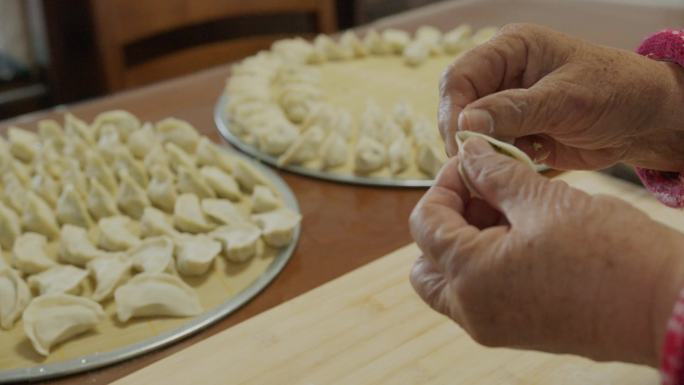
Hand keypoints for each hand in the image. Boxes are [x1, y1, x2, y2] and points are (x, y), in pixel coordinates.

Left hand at [409, 136, 683, 365]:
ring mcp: (492, 325)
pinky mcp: (516, 328)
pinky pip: (480, 293)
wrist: (668, 305)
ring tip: (506, 204)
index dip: (444, 184)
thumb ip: (495, 174)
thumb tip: (469, 152)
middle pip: (427, 259)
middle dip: (447, 218)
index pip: (425, 223)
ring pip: (451, 279)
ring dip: (466, 239)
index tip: (472, 163)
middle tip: (482, 188)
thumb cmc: (611, 251)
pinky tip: (520, 229)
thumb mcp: (544, 200)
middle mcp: (471, 310)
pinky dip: (485, 261)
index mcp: (470, 277)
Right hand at [438, 23, 683, 170]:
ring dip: (481, 150)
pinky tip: (517, 163)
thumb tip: (466, 122)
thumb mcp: (566, 99)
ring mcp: (506, 104)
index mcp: (511, 49)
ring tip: (503, 161)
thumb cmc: (615, 92)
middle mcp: (502, 75)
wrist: (645, 121)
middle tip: (472, 161)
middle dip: (463, 133)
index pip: (460, 76)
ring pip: (470, 130)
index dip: (453, 109)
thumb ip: (515, 110)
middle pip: (458, 104)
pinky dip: (497, 160)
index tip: (460, 141)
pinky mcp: (514, 131)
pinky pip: (489, 148)